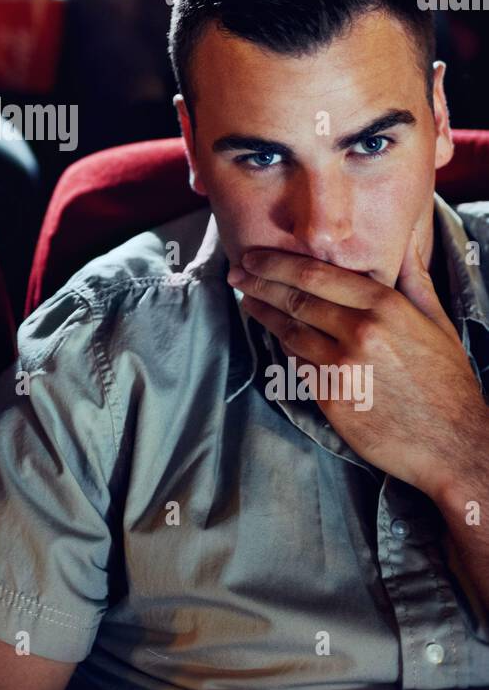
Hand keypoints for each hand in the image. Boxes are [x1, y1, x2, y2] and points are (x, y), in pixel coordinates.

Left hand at [229, 232, 488, 497]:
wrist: (453, 445)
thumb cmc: (447, 384)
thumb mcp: (437, 323)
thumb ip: (414, 280)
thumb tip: (405, 244)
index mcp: (385, 306)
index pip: (317, 274)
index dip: (278, 262)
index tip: (255, 256)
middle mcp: (360, 331)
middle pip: (295, 298)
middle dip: (259, 282)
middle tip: (236, 272)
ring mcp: (342, 367)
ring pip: (289, 332)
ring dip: (263, 314)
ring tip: (247, 300)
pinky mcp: (331, 399)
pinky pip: (297, 366)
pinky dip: (283, 348)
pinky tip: (274, 337)